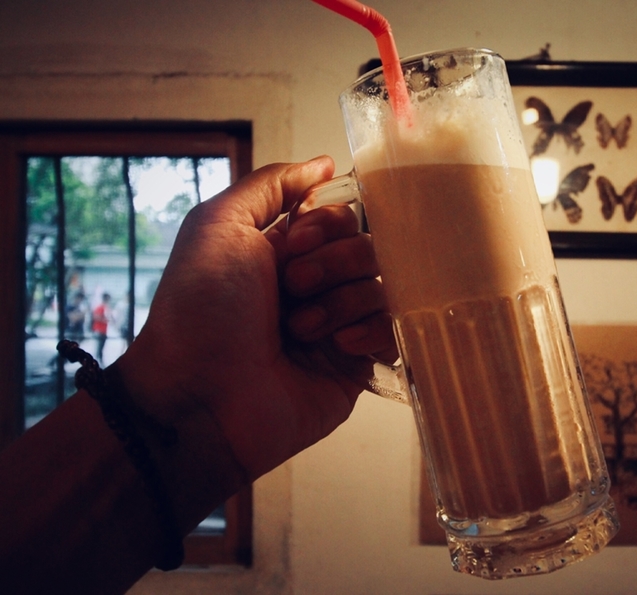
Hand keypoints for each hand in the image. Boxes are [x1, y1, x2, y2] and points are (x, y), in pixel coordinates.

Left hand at [114, 156, 395, 488]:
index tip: (292, 244)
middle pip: (369, 246)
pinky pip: (393, 331)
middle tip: (292, 288)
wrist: (201, 397)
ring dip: (342, 301)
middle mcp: (317, 284)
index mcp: (287, 251)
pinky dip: (370, 331)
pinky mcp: (357, 365)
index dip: (327, 224)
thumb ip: (270, 184)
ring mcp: (339, 325)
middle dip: (333, 262)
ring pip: (383, 286)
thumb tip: (324, 164)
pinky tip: (339, 346)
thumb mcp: (218, 225)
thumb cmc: (199, 311)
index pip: (343, 215)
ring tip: (300, 329)